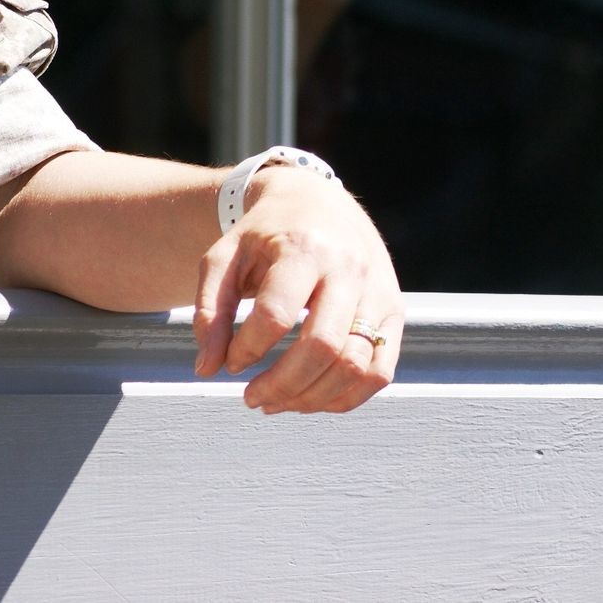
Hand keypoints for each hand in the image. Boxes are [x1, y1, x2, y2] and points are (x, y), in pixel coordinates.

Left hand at [192, 166, 402, 413]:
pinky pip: (380, 371)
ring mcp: (378, 291)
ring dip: (312, 399)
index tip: (230, 361)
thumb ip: (209, 310)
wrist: (318, 201)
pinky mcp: (393, 311)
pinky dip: (347, 397)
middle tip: (252, 398)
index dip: (247, 349)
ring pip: (355, 365)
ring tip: (278, 402)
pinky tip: (313, 398)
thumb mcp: (225, 258)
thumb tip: (208, 368)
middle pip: (322, 346)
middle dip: (281, 385)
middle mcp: (349, 268)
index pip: (276, 314)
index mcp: (304, 247)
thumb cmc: (265, 234)